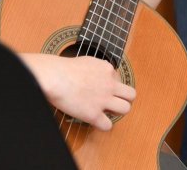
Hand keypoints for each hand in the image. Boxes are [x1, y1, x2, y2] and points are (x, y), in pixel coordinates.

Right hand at [20, 53, 135, 130]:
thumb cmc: (64, 68)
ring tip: (107, 112)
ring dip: (117, 112)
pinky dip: (103, 125)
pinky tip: (95, 121)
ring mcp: (103, 99)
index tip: (101, 88)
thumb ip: (96, 67)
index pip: (118, 79)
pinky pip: (108, 125)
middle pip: (131, 95)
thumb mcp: (87, 61)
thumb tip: (96, 72)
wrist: (55, 77)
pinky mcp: (94, 114)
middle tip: (113, 102)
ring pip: (126, 109)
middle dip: (124, 100)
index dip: (111, 85)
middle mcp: (109, 84)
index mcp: (107, 69)